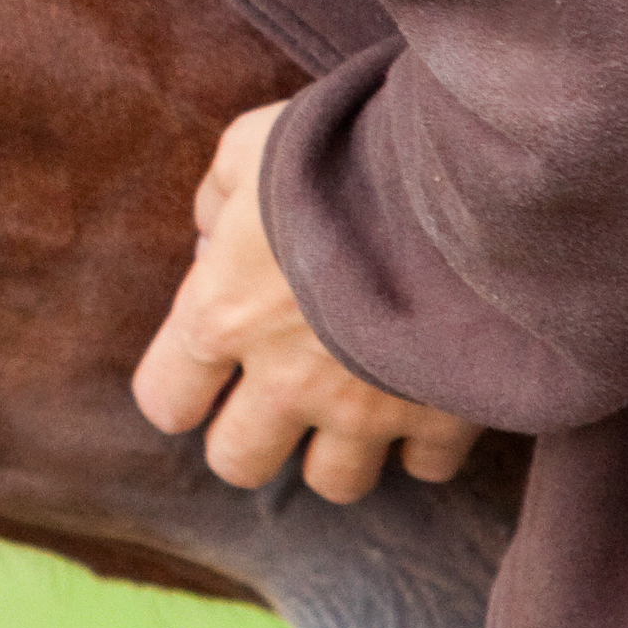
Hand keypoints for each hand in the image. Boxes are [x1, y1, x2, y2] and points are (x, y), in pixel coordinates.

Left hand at [131, 102, 483, 504]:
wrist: (462, 184)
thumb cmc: (343, 154)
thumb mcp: (252, 145)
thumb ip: (219, 196)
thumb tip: (210, 232)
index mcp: (224, 315)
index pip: (164, 400)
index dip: (181, 387)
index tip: (207, 363)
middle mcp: (285, 381)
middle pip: (238, 464)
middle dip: (253, 434)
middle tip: (281, 391)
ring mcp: (364, 410)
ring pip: (332, 483)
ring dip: (340, 447)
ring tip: (357, 400)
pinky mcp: (440, 419)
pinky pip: (424, 468)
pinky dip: (426, 441)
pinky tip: (429, 394)